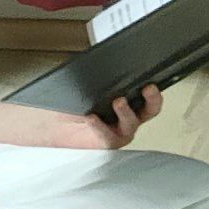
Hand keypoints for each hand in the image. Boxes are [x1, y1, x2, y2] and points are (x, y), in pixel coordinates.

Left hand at [35, 87, 160, 152]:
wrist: (54, 125)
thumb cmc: (73, 104)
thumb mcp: (86, 85)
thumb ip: (99, 76)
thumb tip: (105, 63)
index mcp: (128, 100)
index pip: (148, 94)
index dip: (154, 89)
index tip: (152, 80)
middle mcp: (128, 117)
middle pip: (150, 109)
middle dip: (152, 99)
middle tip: (148, 89)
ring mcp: (119, 132)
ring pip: (131, 123)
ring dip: (126, 112)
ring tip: (118, 101)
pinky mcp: (106, 144)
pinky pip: (108, 136)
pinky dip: (100, 126)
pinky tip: (92, 118)